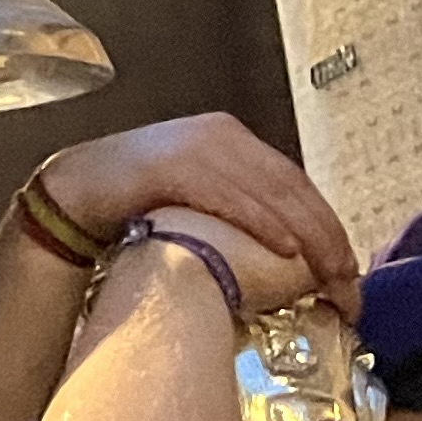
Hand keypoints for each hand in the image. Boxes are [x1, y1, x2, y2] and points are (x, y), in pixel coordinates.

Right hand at [38, 117, 356, 310]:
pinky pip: (228, 196)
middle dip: (327, 238)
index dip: (328, 226)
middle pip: (291, 188)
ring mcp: (194, 146)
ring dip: (306, 237)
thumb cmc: (136, 203)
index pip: (295, 183)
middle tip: (348, 285)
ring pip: (269, 191)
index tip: (349, 271)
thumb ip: (240, 208)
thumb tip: (292, 251)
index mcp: (231, 139)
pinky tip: (285, 249)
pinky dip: (260, 222)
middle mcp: (219, 135)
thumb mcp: (200, 199)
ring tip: (328, 275)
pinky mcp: (170, 163)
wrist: (73, 190)